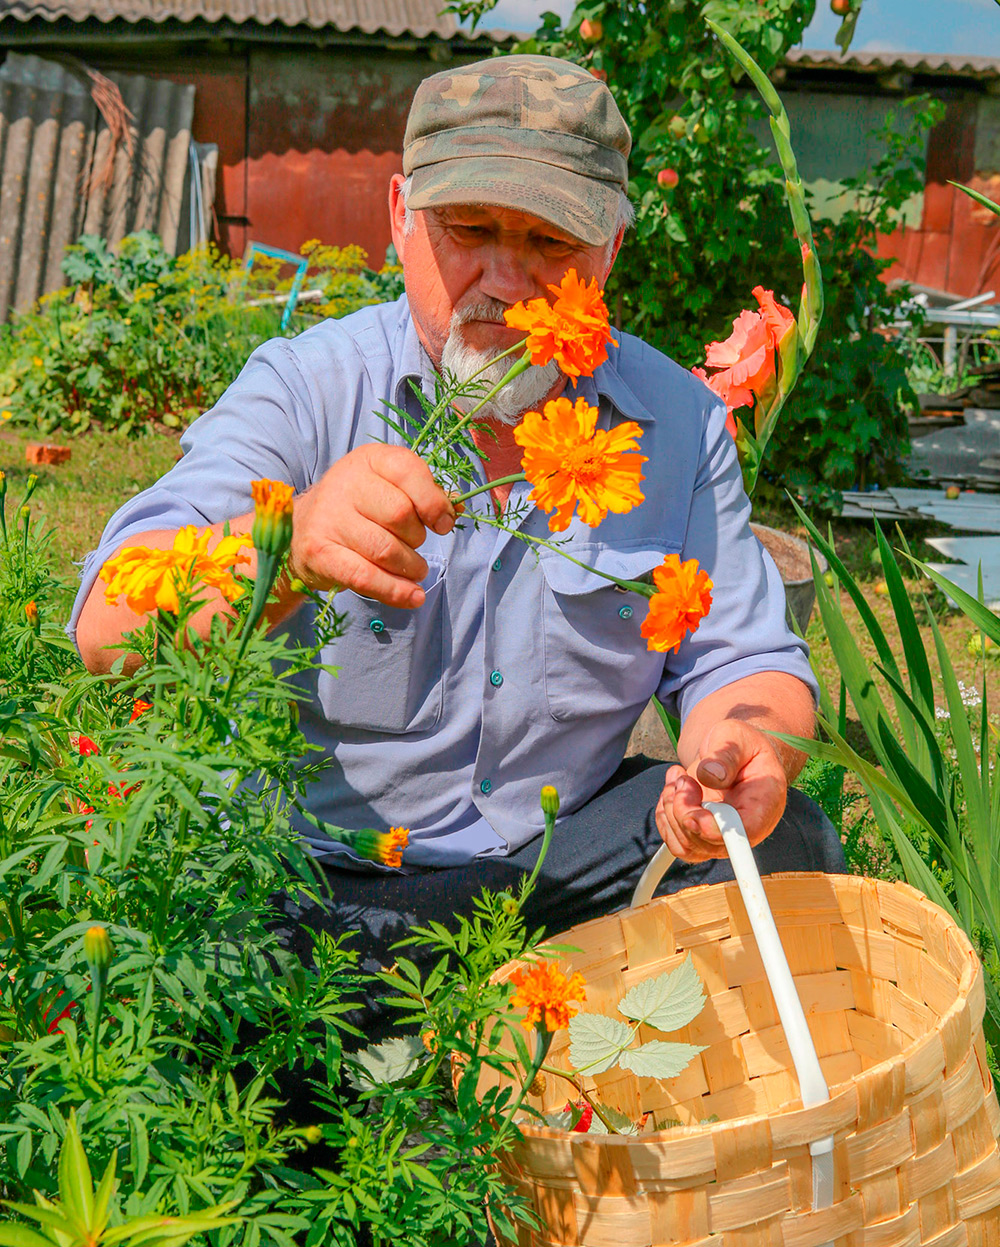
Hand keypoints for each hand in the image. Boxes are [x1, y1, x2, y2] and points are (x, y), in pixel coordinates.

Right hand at [287, 445, 456, 607]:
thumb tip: (454, 512)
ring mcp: (329, 518)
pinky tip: (412, 596)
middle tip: (415, 546)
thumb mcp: (389, 487)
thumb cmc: (359, 508)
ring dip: (411, 567)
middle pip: (400, 515)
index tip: (442, 524)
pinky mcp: (319, 552)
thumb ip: (424, 494)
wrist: (301, 529)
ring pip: (386, 550)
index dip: (433, 502)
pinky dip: (395, 591)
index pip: (409, 471)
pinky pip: (366, 577)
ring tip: (415, 570)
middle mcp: (345, 483)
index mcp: (369, 460)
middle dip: (418, 538)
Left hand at [655, 719, 787, 861]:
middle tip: (682, 778)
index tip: (692, 814)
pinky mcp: (702, 837)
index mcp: (763, 805)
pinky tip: (672, 792)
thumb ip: (725, 756)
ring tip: (678, 778)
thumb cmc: (742, 746)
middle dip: (683, 810)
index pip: (742, 834)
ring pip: (687, 844)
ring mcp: (722, 837)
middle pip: (708, 842)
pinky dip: (664, 817)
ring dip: (671, 810)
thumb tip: (710, 776)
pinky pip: (675, 842)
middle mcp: (745, 830)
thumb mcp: (737, 738)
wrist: (735, 754)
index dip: (713, 830)